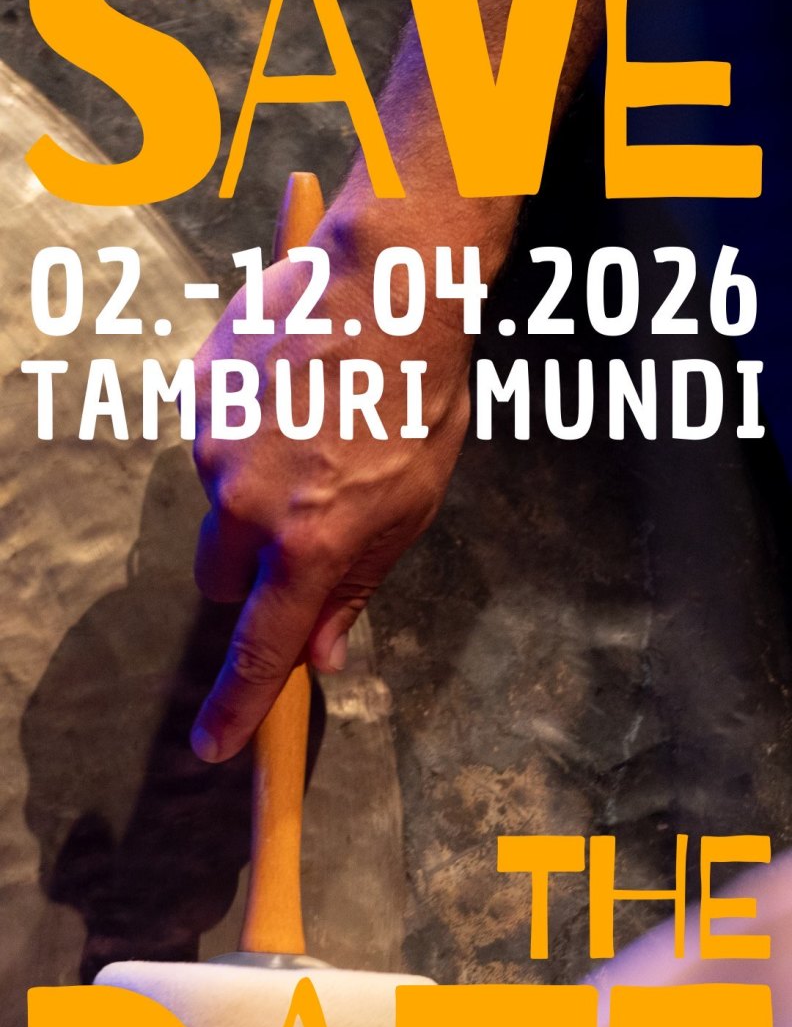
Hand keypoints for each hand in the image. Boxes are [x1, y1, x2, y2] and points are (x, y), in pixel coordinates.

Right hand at [190, 211, 470, 762]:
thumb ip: (356, 585)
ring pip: (214, 506)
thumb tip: (322, 654)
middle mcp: (246, 503)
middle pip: (216, 580)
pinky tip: (289, 400)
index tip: (215, 744)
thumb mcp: (411, 508)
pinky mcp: (199, 396)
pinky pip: (209, 443)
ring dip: (250, 495)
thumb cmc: (418, 399)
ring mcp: (213, 446)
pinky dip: (242, 438)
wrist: (389, 282)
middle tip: (299, 533)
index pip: (260, 648)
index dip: (237, 705)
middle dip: (247, 575)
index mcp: (309, 542)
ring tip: (312, 436)